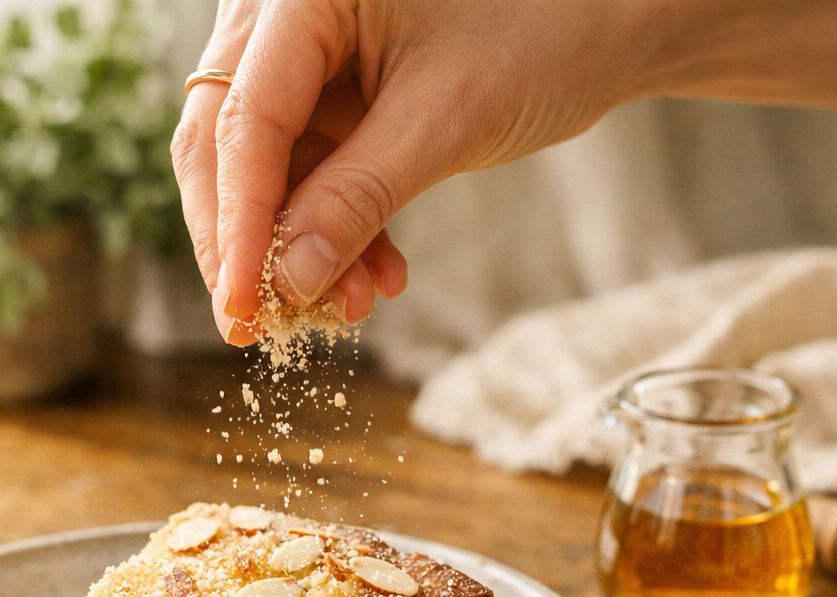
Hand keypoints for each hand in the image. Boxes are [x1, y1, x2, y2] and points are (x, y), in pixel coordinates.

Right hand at [171, 0, 657, 344]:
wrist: (610, 18)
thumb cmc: (542, 32)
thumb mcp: (444, 122)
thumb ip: (357, 198)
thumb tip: (288, 282)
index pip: (244, 119)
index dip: (238, 222)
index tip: (242, 305)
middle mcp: (283, 12)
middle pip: (226, 140)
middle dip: (247, 240)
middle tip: (260, 325)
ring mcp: (305, 50)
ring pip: (268, 166)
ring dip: (301, 245)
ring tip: (347, 307)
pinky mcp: (334, 88)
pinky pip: (313, 169)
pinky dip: (337, 226)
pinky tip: (375, 276)